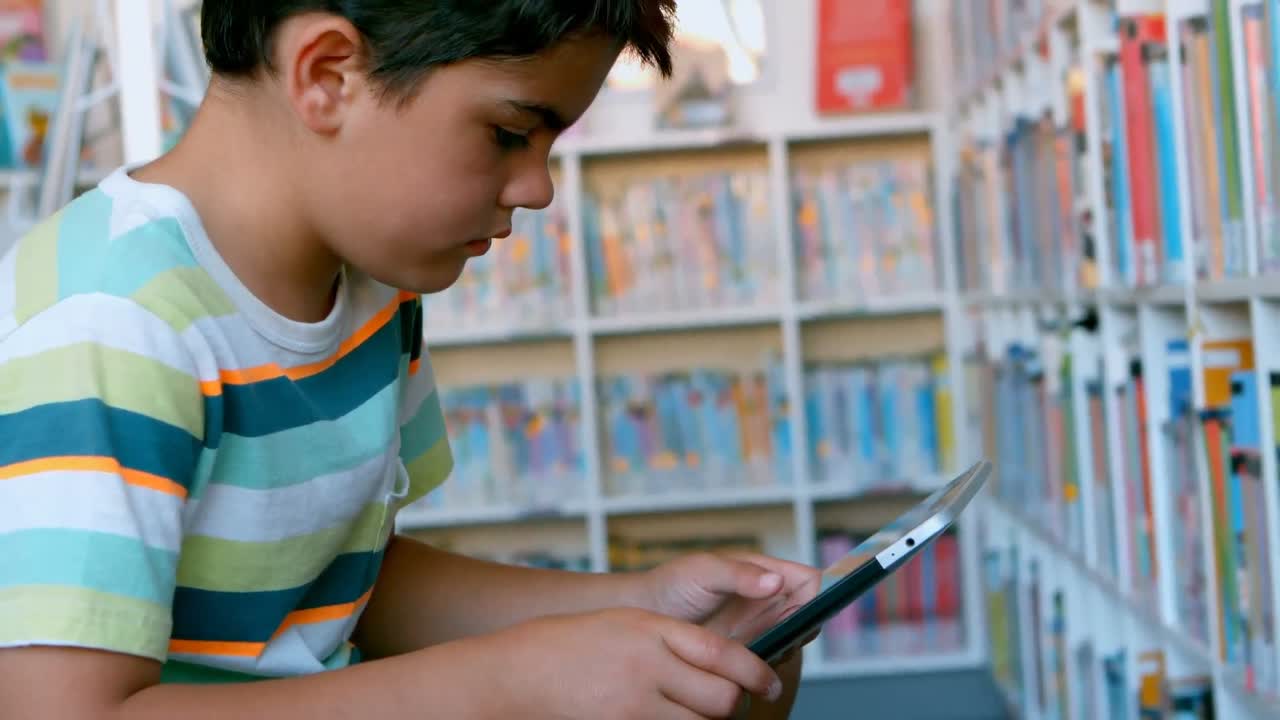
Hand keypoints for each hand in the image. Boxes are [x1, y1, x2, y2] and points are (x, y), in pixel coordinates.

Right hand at [489, 606, 783, 718]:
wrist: (512, 676)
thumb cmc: (564, 646)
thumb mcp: (621, 625)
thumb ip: (668, 640)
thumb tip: (718, 663)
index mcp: (650, 630)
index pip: (722, 654)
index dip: (755, 672)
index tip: (770, 683)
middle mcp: (647, 667)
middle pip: (720, 699)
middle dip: (735, 705)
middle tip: (736, 705)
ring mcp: (634, 705)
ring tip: (699, 714)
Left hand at [642, 551, 822, 650]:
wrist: (645, 617)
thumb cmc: (672, 584)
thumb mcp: (704, 571)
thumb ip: (740, 574)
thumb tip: (775, 581)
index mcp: (764, 572)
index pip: (810, 580)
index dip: (818, 593)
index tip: (807, 609)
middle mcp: (769, 600)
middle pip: (810, 614)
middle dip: (803, 626)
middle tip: (781, 634)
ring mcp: (761, 628)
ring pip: (794, 641)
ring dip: (786, 647)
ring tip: (757, 647)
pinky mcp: (749, 652)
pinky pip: (772, 660)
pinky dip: (768, 665)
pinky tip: (747, 663)